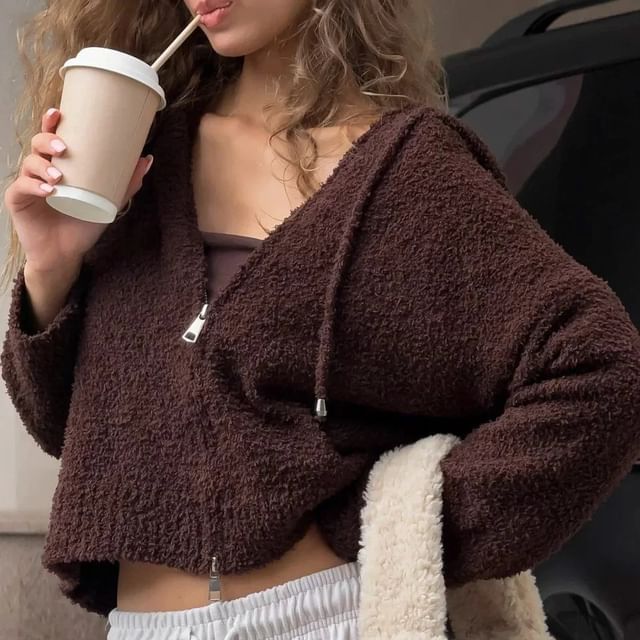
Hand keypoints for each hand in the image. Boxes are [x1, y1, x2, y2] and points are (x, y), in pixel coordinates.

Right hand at [3, 107, 153, 272]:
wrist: (66, 253)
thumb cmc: (84, 223)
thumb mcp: (109, 202)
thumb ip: (127, 183)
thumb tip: (147, 158)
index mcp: (60, 165)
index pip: (52, 137)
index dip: (51, 122)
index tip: (58, 113)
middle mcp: (41, 170)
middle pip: (37, 144)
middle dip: (48, 141)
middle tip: (64, 149)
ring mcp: (28, 184)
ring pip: (29, 163)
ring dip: (43, 166)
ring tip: (59, 177)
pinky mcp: (18, 200)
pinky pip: (21, 187)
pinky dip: (34, 186)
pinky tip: (47, 191)